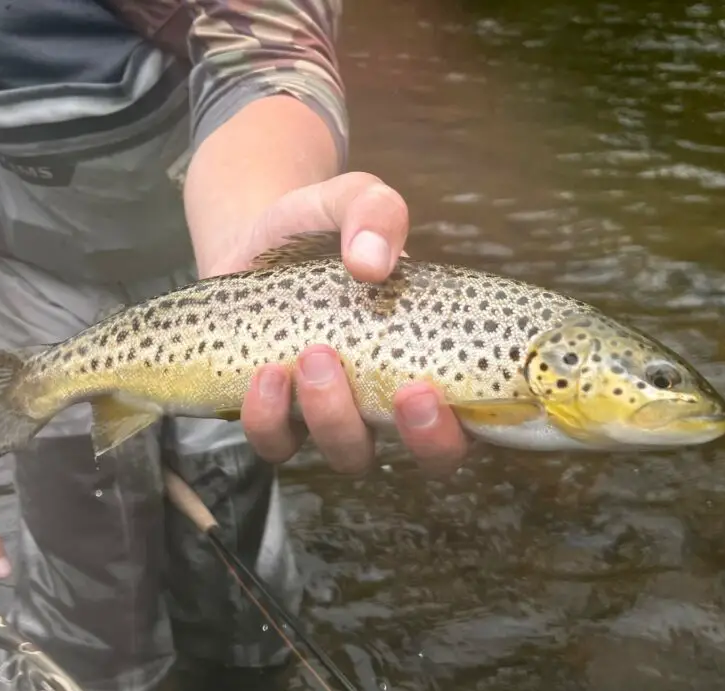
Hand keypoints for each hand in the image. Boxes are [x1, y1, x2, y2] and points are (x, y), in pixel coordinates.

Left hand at [227, 172, 468, 474]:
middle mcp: (391, 397)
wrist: (250, 238)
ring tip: (313, 357)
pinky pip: (278, 444)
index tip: (430, 390)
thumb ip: (373, 212)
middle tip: (402, 388)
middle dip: (417, 436)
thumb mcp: (353, 200)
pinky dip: (270, 419)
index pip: (474, 419)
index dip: (464, 427)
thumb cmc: (320, 227)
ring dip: (335, 417)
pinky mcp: (279, 415)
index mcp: (432, 355)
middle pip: (426, 456)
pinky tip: (265, 373)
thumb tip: (372, 262)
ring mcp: (335, 412)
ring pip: (349, 453)